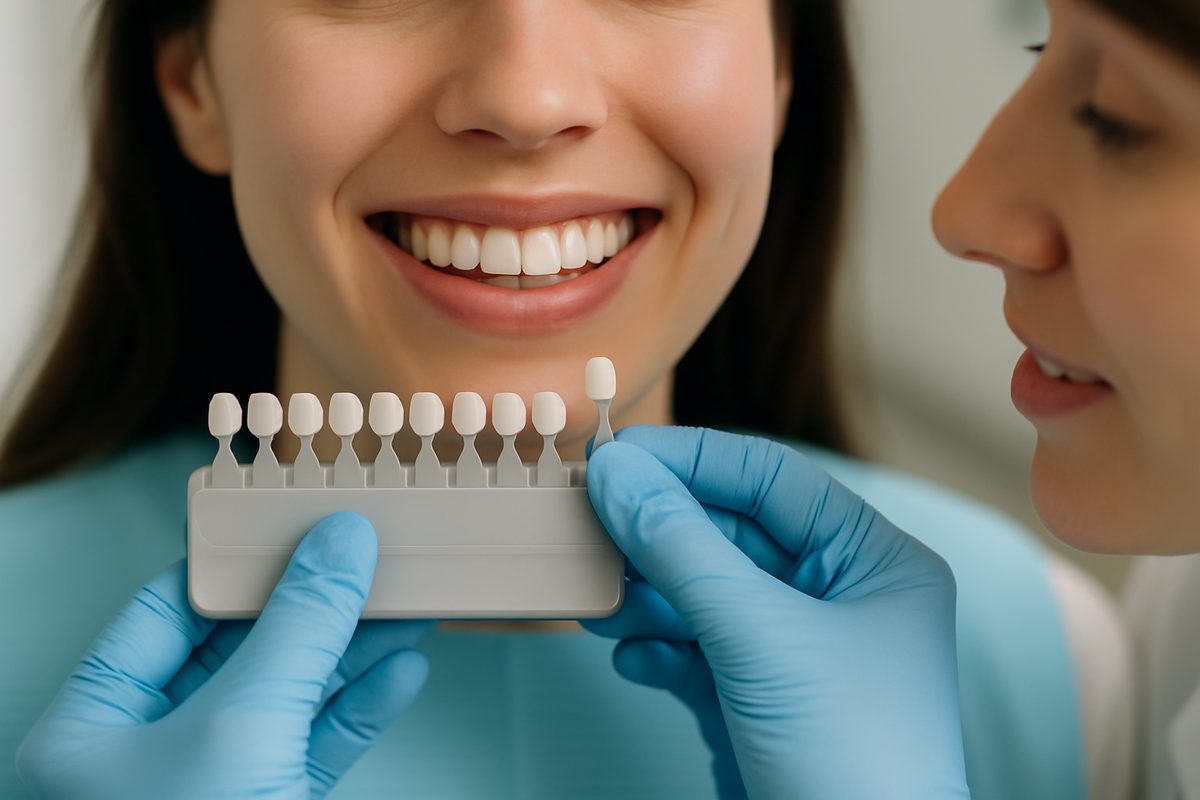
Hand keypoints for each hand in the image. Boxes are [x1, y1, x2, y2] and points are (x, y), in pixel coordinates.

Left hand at [17, 512, 431, 799]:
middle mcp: (148, 757)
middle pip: (239, 650)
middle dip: (311, 603)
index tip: (296, 522)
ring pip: (290, 697)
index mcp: (93, 729)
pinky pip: (319, 749)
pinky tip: (402, 671)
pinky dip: (363, 710)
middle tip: (368, 555)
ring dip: (352, 650)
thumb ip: (295, 630)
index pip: (164, 611)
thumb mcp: (239, 729)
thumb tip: (339, 545)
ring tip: (406, 600)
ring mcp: (215, 791)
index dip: (234, 563)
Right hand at [584, 427, 968, 799]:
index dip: (690, 461)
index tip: (615, 458)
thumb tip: (615, 474)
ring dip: (645, 595)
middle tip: (586, 523)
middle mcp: (839, 595)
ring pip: (702, 592)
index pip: (771, 479)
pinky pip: (694, 649)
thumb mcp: (760, 639)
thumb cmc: (852, 761)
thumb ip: (682, 548)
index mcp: (874, 561)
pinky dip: (656, 649)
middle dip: (656, 535)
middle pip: (727, 533)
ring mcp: (795, 649)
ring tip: (599, 601)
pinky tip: (631, 658)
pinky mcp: (756, 698)